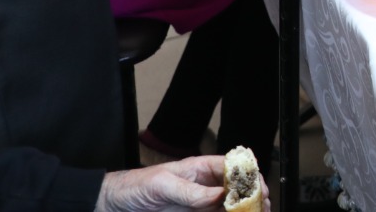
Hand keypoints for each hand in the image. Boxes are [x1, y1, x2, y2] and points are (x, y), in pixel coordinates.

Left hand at [97, 156, 266, 211]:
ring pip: (229, 204)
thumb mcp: (162, 185)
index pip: (231, 167)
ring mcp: (199, 202)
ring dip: (244, 209)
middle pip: (236, 187)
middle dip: (252, 194)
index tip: (257, 187)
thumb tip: (217, 196)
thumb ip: (190, 191)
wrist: (113, 204)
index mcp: (199, 168)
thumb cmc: (135, 186)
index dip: (248, 175)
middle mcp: (204, 184)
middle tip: (262, 205)